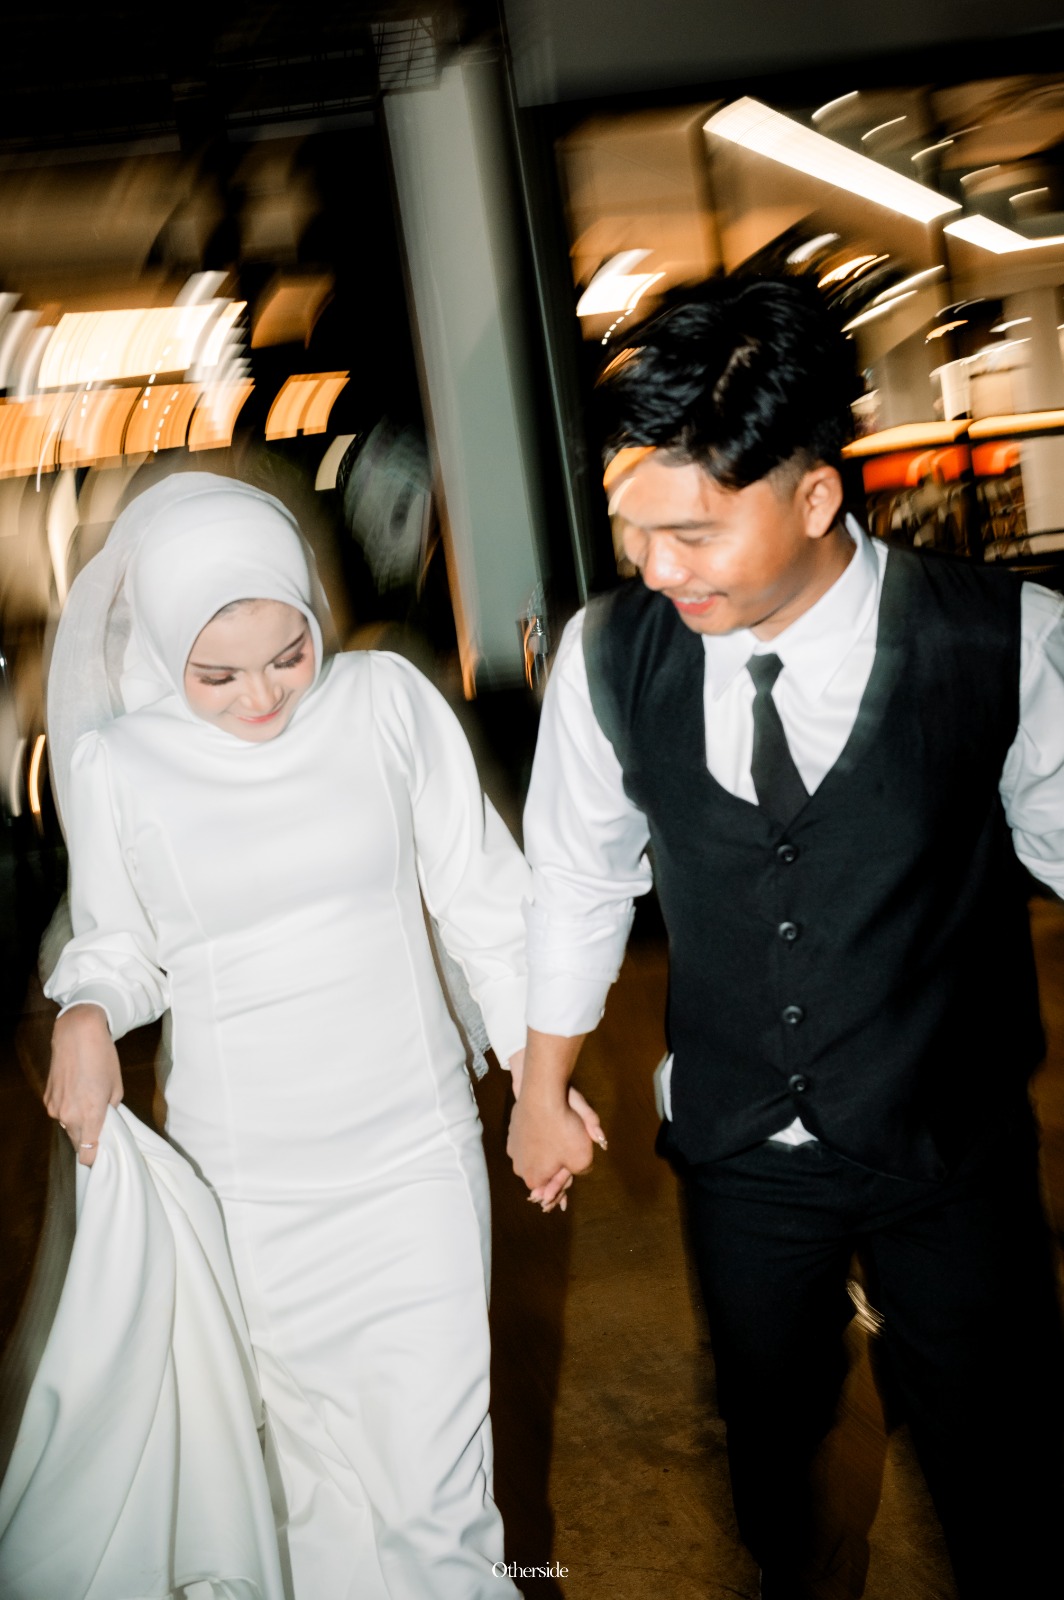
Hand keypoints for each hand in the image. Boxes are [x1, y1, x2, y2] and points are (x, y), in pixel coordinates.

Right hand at [44, 1004, 122, 1165]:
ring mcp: (55, 1107)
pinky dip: (68, 1109)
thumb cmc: (102, 1058)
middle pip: (77, 1142)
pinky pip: (60, 1113)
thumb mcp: (116, 1086)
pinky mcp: (48, 1098)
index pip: (87, 1152)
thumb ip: (111, 1110)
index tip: (101, 1155)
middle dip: (88, 1139)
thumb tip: (106, 1120)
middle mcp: (69, 1115)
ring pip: (68, 1127)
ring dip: (78, 1123)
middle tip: (101, 1128)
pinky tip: (78, 1093)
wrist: (77, 1035)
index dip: (94, 1157)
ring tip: (89, 1104)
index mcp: (90, 1114)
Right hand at [507, 1091, 598, 1210]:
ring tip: (561, 1139)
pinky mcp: (514, 1129)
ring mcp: (513, 1147)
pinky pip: (531, 1137)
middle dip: (556, 1166)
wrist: (542, 1095)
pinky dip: (540, 1134)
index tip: (573, 1175)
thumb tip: (580, 1168)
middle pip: (543, 1171)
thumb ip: (582, 1169)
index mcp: (533, 1179)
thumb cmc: (563, 1129)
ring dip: (548, 1150)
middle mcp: (519, 1166)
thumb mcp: (583, 1157)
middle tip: (569, 1159)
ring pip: (535, 1153)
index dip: (566, 1181)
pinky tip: (550, 1126)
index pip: (552, 1188)